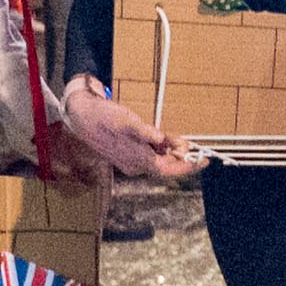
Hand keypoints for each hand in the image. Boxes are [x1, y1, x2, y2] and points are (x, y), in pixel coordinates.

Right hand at [53, 75, 198, 182]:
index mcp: (136, 161)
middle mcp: (135, 165)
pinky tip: (163, 138)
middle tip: (189, 143)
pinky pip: (150, 153)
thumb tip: (160, 139)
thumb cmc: (104, 118)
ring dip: (170, 150)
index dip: (187, 167)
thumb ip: (143, 132)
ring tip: (176, 138)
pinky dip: (161, 147)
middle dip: (180, 155)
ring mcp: (132, 160)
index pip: (167, 170)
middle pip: (165, 165)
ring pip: (159, 159)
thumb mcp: (126, 122)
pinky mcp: (129, 152)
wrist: (83, 116)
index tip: (203, 160)